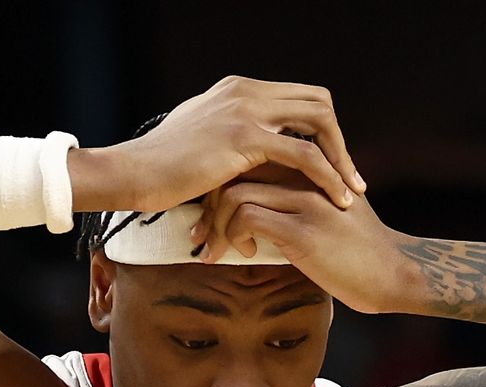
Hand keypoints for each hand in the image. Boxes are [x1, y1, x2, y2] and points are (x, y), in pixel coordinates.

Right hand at [102, 76, 364, 213]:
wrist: (133, 173)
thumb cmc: (162, 167)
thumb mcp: (201, 139)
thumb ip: (229, 134)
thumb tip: (249, 148)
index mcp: (239, 89)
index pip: (299, 96)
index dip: (322, 129)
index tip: (333, 162)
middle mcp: (245, 91)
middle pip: (318, 102)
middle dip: (339, 139)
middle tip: (349, 175)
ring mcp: (245, 110)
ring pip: (318, 122)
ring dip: (342, 158)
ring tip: (352, 191)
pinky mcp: (244, 137)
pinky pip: (304, 155)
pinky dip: (328, 176)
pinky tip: (338, 198)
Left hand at [196, 176, 419, 315]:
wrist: (396, 274)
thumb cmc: (362, 251)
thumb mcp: (334, 210)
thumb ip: (304, 196)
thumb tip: (263, 203)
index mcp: (311, 167)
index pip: (251, 155)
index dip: (222, 180)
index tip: (209, 209)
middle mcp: (307, 176)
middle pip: (236, 167)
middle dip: (207, 200)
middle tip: (199, 231)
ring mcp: (305, 201)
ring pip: (235, 192)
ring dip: (215, 224)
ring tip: (216, 249)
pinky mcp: (303, 231)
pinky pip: (248, 218)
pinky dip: (233, 237)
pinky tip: (246, 253)